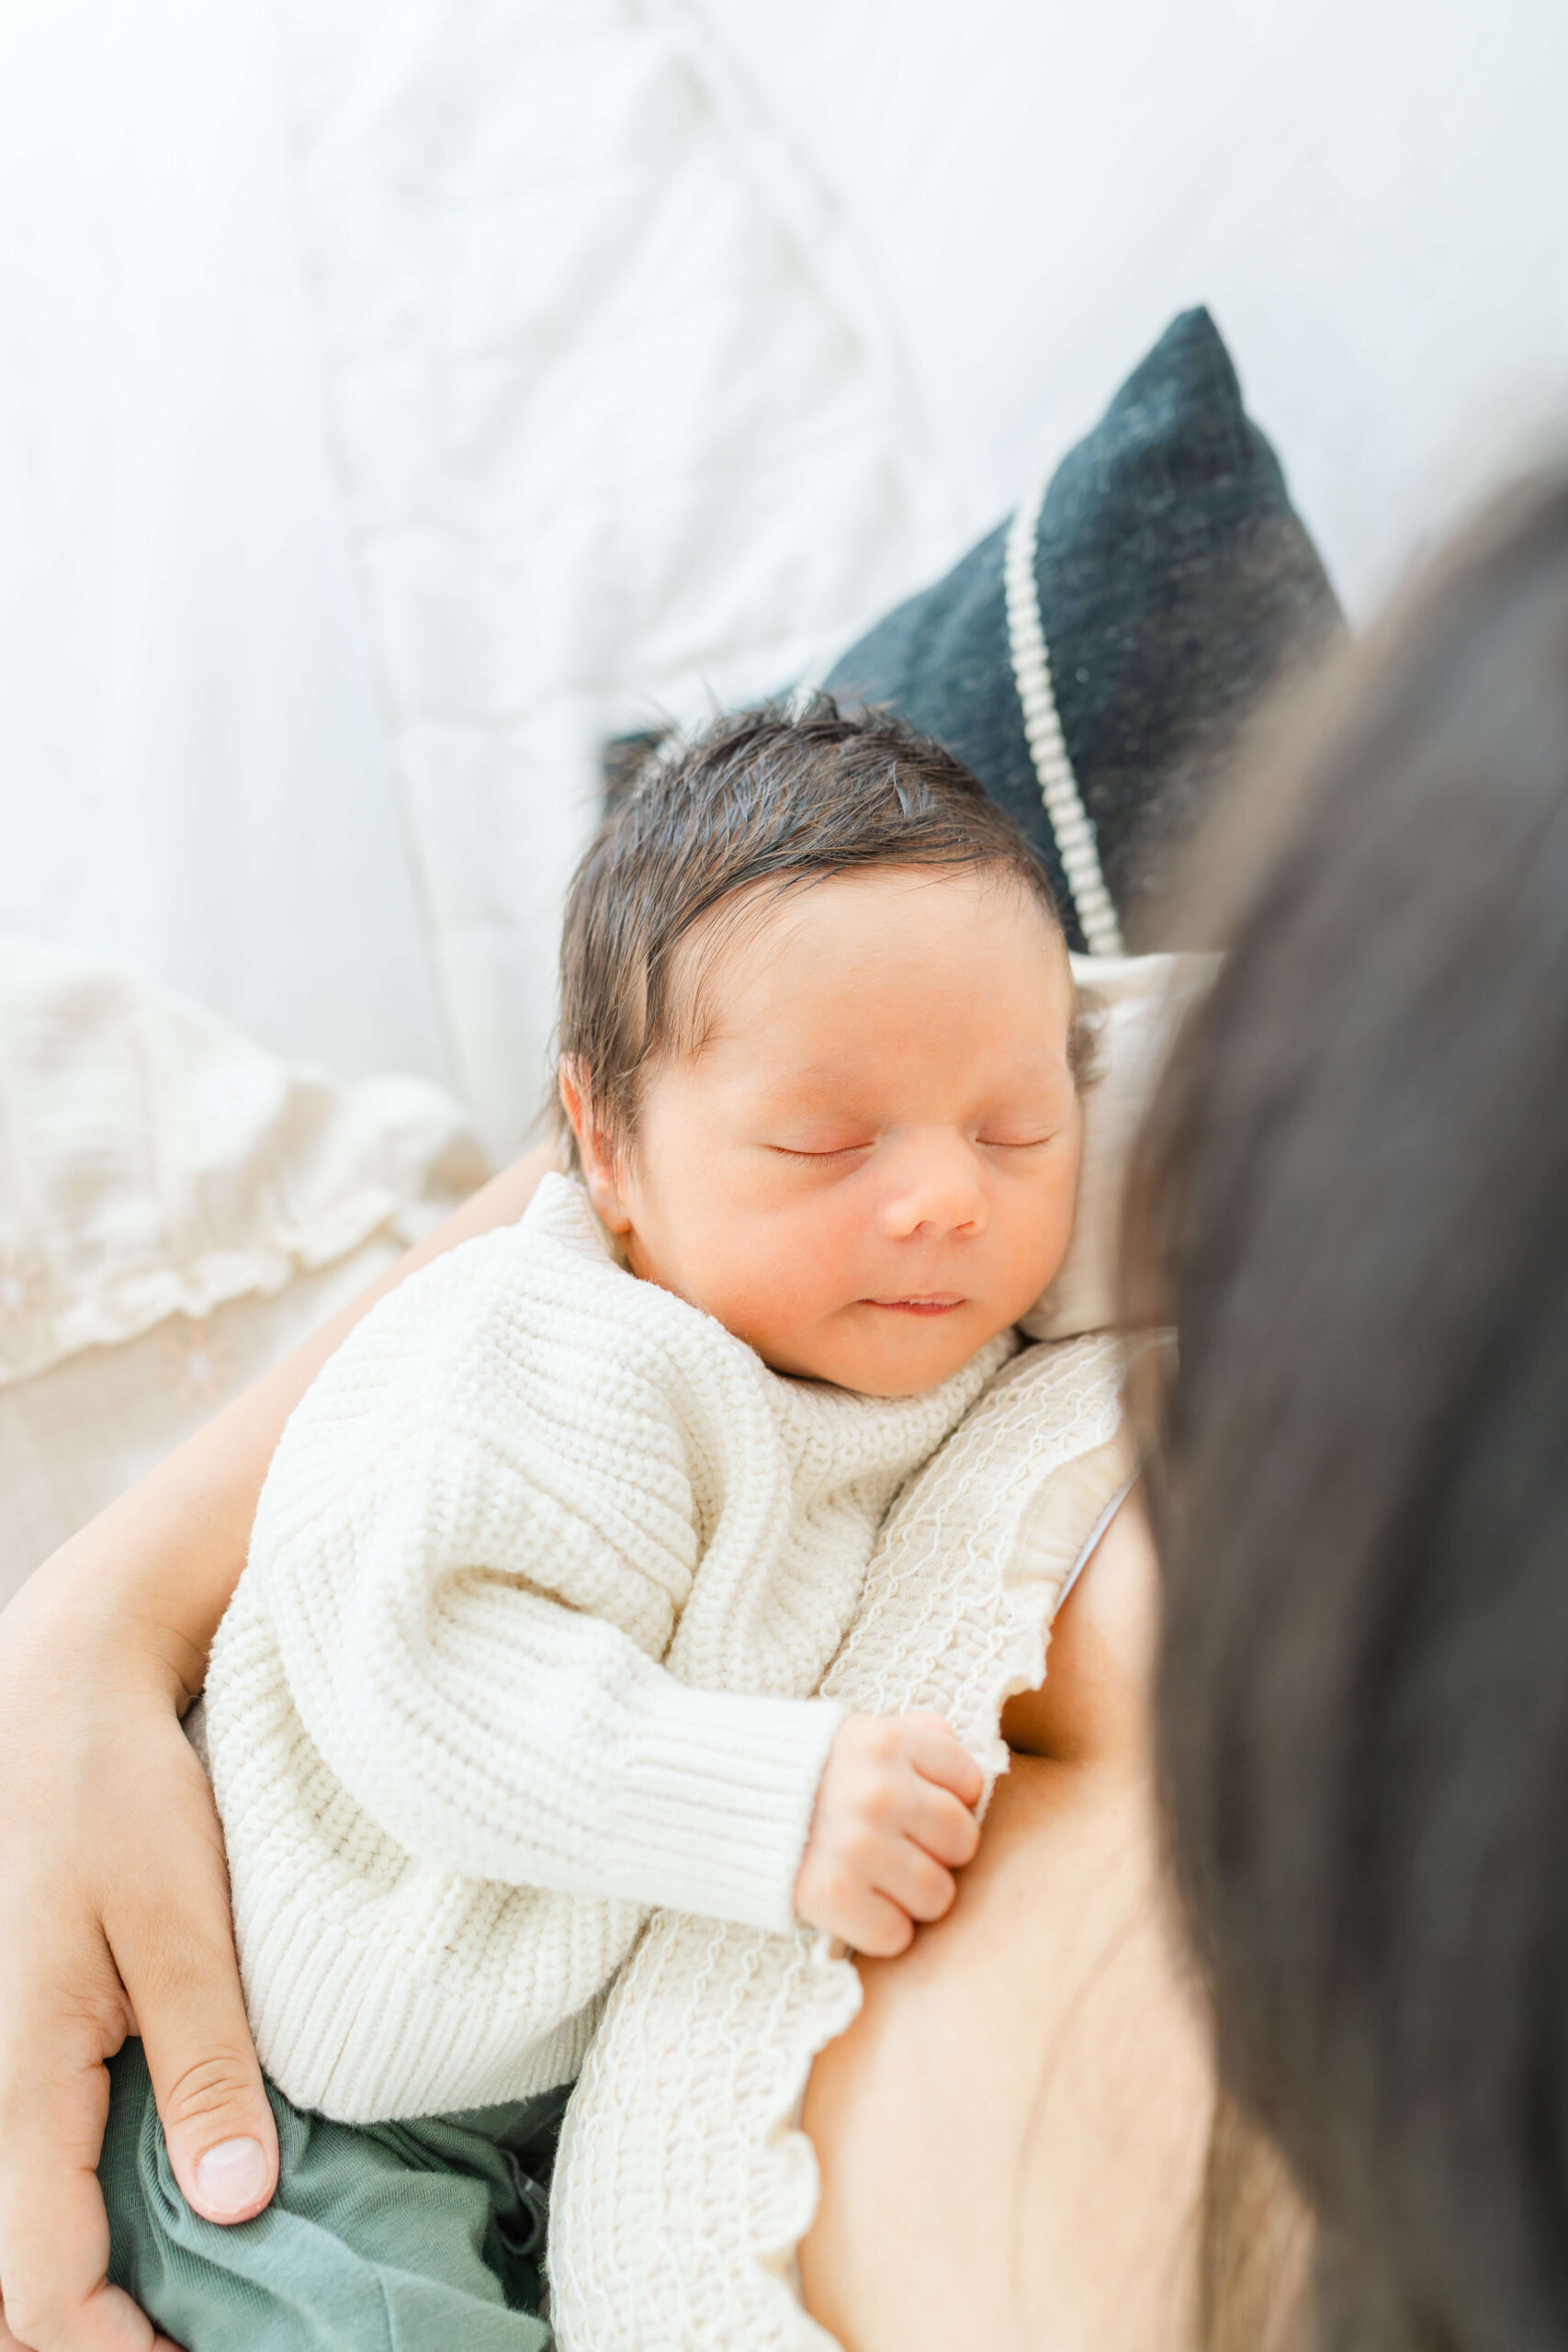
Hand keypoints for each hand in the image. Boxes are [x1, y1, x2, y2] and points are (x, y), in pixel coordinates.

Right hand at [0, 1576, 277, 2350]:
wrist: (59, 1691)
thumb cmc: (117, 1791)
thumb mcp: (181, 1920)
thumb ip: (207, 2063)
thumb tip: (238, 2208)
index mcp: (15, 2071)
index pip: (36, 2282)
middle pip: (8, 2274)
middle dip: (89, 2330)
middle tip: (197, 2342)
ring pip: (8, 2224)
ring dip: (77, 2277)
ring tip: (178, 2304)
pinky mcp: (10, 2035)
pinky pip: (22, 2160)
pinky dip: (75, 2214)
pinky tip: (157, 2211)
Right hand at [793, 1713, 982, 1956]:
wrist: (722, 1799)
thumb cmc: (810, 1772)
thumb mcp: (863, 1732)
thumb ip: (920, 1736)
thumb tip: (972, 1772)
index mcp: (888, 1743)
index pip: (970, 1784)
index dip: (950, 1800)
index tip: (919, 1809)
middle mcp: (879, 1792)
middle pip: (962, 1843)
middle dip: (939, 1853)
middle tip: (903, 1850)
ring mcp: (856, 1845)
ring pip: (938, 1896)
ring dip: (914, 1898)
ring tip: (882, 1880)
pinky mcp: (831, 1895)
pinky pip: (896, 1936)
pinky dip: (882, 1931)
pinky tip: (860, 1906)